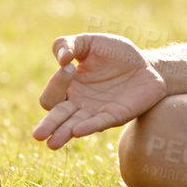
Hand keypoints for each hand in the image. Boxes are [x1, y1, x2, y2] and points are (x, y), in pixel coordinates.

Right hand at [32, 33, 166, 149]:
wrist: (148, 65)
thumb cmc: (116, 53)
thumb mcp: (90, 42)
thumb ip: (69, 44)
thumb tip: (61, 60)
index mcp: (69, 87)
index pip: (52, 94)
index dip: (56, 83)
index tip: (69, 66)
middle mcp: (79, 103)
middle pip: (57, 117)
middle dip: (48, 125)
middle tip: (38, 135)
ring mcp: (96, 112)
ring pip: (74, 127)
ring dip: (63, 134)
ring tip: (52, 143)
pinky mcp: (116, 115)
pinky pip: (100, 123)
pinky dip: (89, 127)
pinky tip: (78, 131)